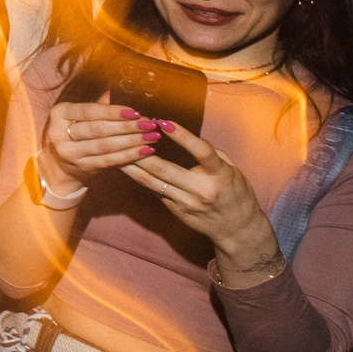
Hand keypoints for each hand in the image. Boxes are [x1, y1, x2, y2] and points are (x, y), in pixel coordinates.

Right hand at [38, 99, 155, 191]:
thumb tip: (112, 91)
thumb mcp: (78, 116)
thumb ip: (96, 106)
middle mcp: (59, 133)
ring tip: (152, 136)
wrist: (61, 162)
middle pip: (98, 129)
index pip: (89, 111)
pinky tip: (145, 150)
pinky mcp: (82, 167)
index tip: (136, 112)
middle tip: (149, 124)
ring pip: (106, 146)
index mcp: (59, 113)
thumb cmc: (75, 131)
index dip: (113, 112)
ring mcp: (69, 153)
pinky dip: (129, 155)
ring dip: (132, 141)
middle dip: (127, 127)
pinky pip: (109, 160)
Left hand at [119, 120, 278, 272]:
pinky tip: (124, 164)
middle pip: (164, 168)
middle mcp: (201, 190)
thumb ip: (212, 154)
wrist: (237, 230)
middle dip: (143, 149)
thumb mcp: (232, 170)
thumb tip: (186, 135)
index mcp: (220, 176)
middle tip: (128, 130)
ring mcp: (185, 202)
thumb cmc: (236, 193)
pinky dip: (138, 176)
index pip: (202, 152)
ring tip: (115, 146)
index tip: (164, 121)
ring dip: (131, 164)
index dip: (182, 136)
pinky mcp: (174, 209)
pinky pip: (153, 189)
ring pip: (151, 181)